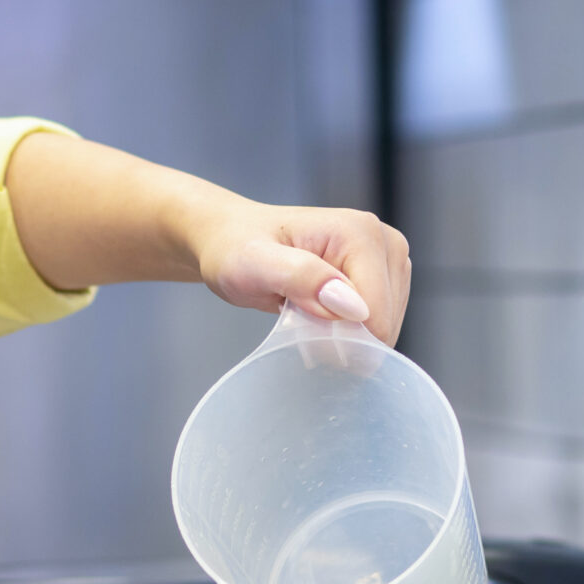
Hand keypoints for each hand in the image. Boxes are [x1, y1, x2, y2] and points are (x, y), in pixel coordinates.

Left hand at [2, 131, 411, 343]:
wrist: (192, 226)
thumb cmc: (211, 241)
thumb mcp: (239, 263)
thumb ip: (288, 280)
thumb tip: (344, 311)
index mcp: (358, 234)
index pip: (384, 311)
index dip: (356, 345)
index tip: (312, 357)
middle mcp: (377, 238)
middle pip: (391, 320)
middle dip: (356, 346)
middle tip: (301, 354)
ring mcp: (376, 255)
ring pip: (385, 325)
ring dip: (353, 345)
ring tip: (304, 344)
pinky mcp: (364, 272)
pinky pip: (374, 321)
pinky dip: (352, 340)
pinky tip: (320, 346)